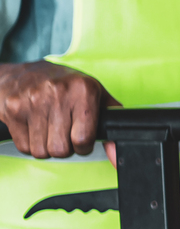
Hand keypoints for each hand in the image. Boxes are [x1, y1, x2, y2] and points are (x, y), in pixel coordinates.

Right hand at [0, 61, 116, 160]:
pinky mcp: (13, 111)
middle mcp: (58, 94)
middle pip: (61, 149)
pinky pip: (24, 147)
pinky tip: (35, 127)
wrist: (27, 73)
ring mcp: (33, 102)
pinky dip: (30, 144)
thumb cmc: (67, 86)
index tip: (82, 138)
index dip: (84, 145)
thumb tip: (117, 155)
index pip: (83, 138)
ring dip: (47, 147)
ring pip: (41, 152)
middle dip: (65, 147)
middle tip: (64, 132)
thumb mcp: (96, 95)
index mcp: (83, 90)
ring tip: (49, 128)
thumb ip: (112, 122)